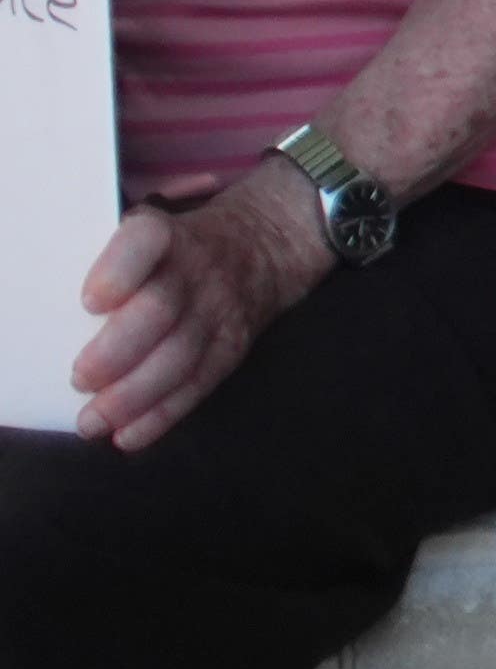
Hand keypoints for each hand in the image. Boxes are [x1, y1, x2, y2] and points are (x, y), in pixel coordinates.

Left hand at [72, 167, 341, 448]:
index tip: (90, 302)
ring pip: (180, 357)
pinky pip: (199, 384)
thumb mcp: (150, 232)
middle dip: (118, 351)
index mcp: (167, 236)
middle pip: (161, 310)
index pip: (145, 242)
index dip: (119, 272)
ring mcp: (219, 312)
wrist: (265, 246)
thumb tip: (59, 323)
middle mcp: (197, 271)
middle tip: (81, 379)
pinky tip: (128, 436)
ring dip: (135, 395)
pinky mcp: (232, 348)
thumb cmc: (179, 247)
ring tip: (93, 421)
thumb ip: (114, 267)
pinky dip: (163, 415)